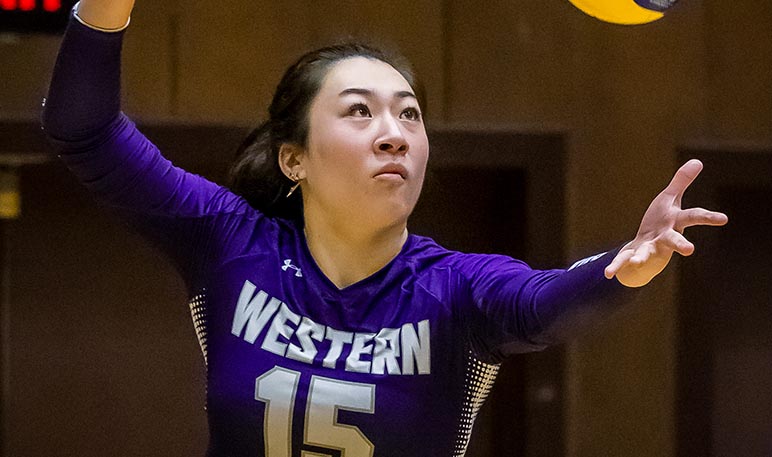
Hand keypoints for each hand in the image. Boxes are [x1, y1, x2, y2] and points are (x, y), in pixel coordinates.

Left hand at [604, 159, 727, 287]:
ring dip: (641, 257)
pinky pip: (624, 260)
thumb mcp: (671, 199)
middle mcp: (664, 237)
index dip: (708, 217)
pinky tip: (608, 273)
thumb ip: (681, 181)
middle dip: (680, 244)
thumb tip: (698, 161)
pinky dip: (616, 266)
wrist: (647, 249)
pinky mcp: (634, 254)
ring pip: (647, 253)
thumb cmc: (661, 221)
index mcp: (674, 221)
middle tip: (689, 250)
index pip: (693, 217)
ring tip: (636, 261)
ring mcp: (650, 248)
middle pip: (674, 240)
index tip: (724, 219)